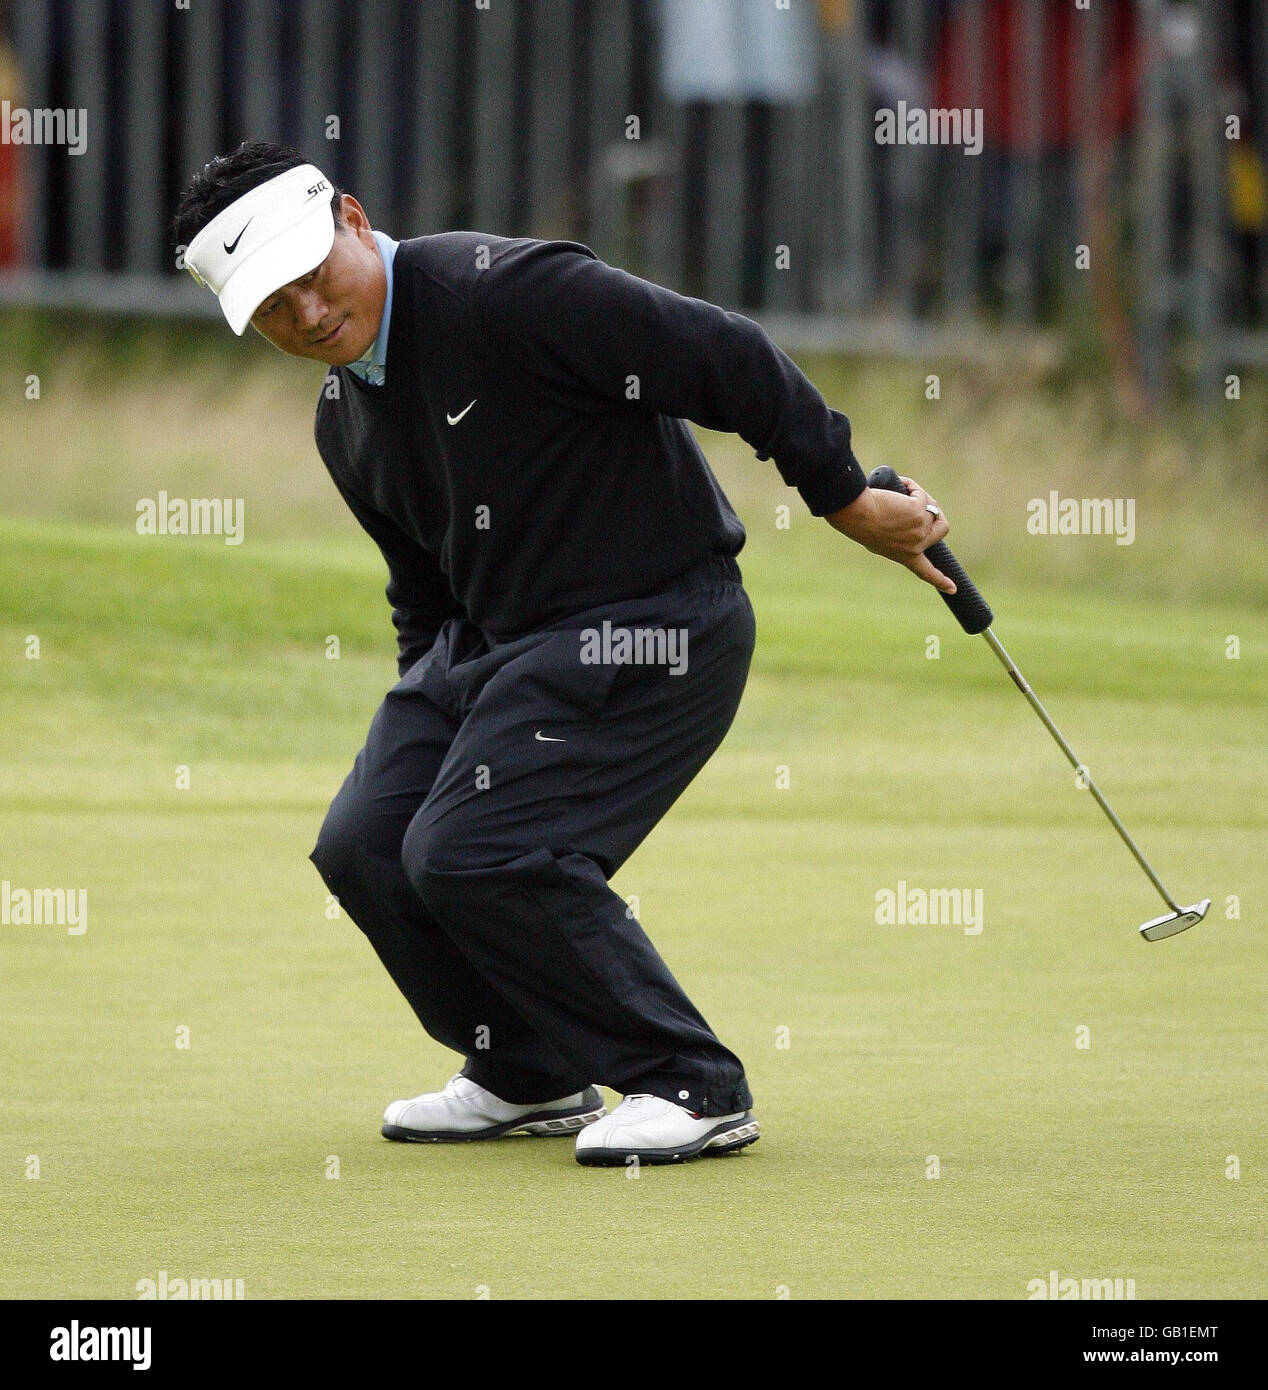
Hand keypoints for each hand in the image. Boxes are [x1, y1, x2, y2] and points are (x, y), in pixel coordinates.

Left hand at [825, 476, 955, 594]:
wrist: (856, 515)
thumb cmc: (860, 523)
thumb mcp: (878, 538)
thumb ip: (897, 537)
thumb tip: (912, 518)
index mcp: (904, 556)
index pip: (926, 572)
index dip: (940, 580)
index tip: (953, 590)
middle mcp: (915, 547)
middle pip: (942, 529)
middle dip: (936, 512)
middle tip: (922, 500)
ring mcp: (920, 531)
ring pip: (933, 509)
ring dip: (921, 496)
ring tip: (900, 490)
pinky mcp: (919, 513)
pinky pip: (922, 496)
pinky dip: (912, 487)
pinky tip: (900, 484)